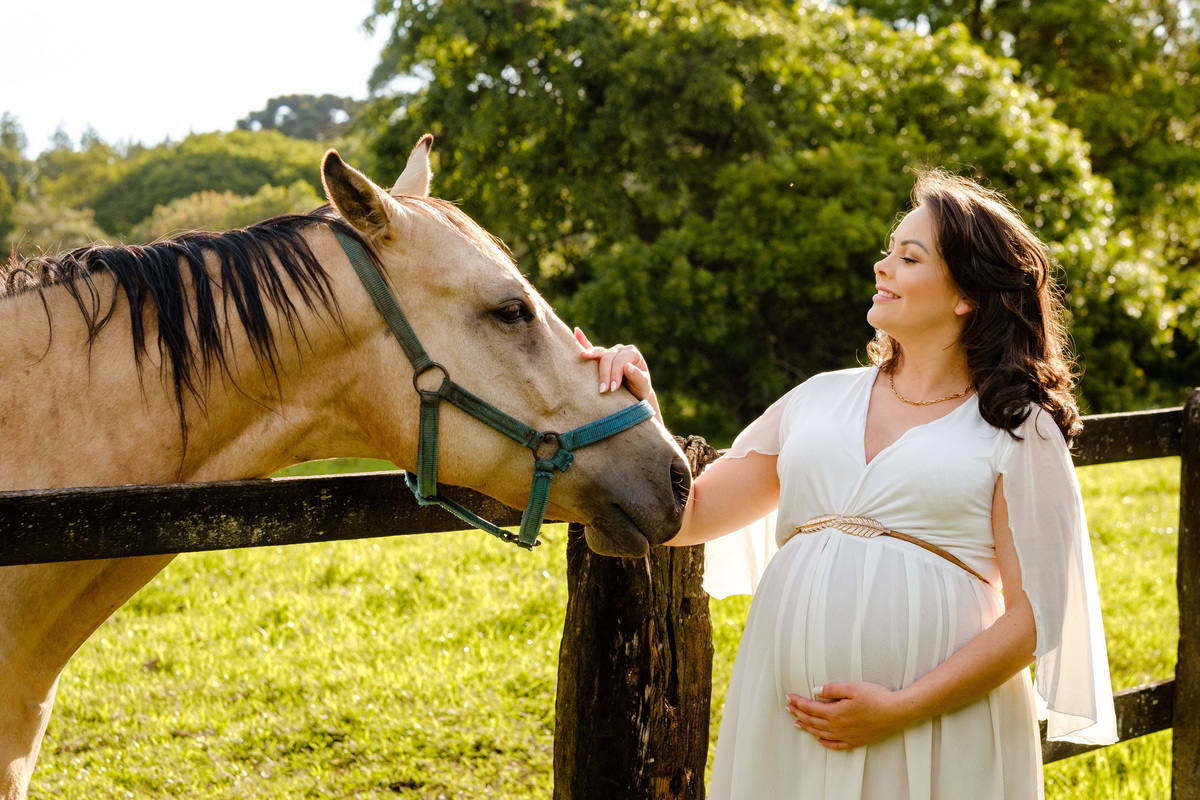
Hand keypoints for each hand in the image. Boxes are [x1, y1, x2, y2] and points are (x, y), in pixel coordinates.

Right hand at [574, 328, 661, 421]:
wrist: (635, 394)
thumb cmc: (640, 389)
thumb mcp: (643, 385)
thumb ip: (637, 376)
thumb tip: (627, 367)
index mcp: (632, 353)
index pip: (620, 361)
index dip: (615, 374)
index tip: (612, 388)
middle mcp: (620, 350)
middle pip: (608, 357)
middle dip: (604, 373)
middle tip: (602, 390)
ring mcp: (610, 352)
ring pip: (599, 352)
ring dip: (590, 355)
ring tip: (581, 356)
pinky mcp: (601, 357)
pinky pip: (591, 348)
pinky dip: (583, 340)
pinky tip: (576, 331)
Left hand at [785, 682, 912, 749]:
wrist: (896, 712)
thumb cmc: (876, 697)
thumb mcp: (852, 688)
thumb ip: (831, 690)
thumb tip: (815, 691)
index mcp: (835, 713)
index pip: (810, 708)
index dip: (798, 702)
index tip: (789, 697)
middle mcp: (838, 727)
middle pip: (812, 721)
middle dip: (798, 713)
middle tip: (788, 708)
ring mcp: (847, 736)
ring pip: (821, 734)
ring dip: (807, 728)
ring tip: (797, 723)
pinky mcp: (856, 741)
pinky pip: (836, 745)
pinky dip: (825, 743)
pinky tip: (820, 740)